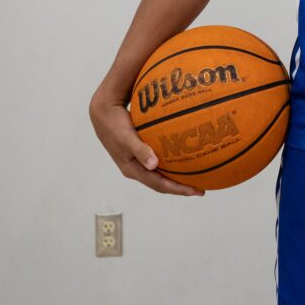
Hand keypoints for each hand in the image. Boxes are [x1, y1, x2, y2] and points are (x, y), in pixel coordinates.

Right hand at [89, 88, 205, 196]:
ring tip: (195, 176)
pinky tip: (183, 155)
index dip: (177, 189)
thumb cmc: (114, 125)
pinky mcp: (140, 151)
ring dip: (177, 176)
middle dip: (180, 187)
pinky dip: (172, 162)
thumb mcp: (126, 138)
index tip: (195, 191)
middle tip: (201, 189)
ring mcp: (138, 161)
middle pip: (162, 183)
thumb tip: (153, 165)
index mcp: (132, 170)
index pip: (159, 185)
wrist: (103, 113)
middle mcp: (136, 168)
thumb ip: (140, 150)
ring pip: (161, 173)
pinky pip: (160, 160)